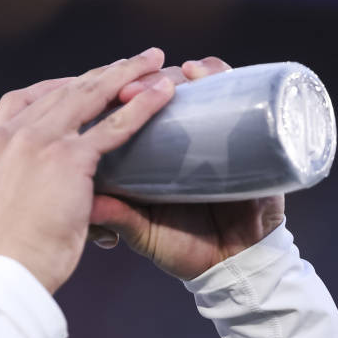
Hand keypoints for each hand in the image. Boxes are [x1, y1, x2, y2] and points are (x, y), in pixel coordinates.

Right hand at [0, 48, 175, 293]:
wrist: (8, 269)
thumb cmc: (8, 247)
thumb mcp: (2, 201)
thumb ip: (23, 180)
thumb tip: (46, 184)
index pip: (24, 98)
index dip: (57, 86)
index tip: (81, 81)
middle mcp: (12, 133)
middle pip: (62, 90)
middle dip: (101, 72)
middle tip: (132, 61)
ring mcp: (39, 142)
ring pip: (89, 97)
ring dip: (126, 74)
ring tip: (155, 62)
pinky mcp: (68, 158)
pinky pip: (112, 126)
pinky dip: (141, 106)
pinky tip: (163, 93)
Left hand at [89, 57, 286, 279]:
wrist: (234, 266)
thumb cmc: (184, 247)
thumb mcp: (144, 229)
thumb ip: (117, 214)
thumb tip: (85, 199)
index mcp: (151, 153)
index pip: (130, 111)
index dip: (116, 97)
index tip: (105, 98)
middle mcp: (182, 136)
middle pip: (160, 90)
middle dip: (145, 80)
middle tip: (130, 88)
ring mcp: (217, 133)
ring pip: (198, 86)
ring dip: (183, 73)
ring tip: (174, 74)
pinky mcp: (252, 138)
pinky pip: (241, 96)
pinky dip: (224, 77)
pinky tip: (207, 72)